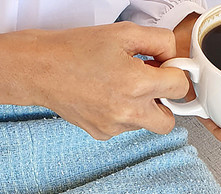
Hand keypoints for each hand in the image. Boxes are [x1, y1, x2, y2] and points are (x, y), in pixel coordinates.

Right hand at [0, 23, 189, 139]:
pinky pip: (124, 127)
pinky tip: (105, 96)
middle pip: (169, 122)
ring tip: (121, 86)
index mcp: (136, 83)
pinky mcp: (102, 134)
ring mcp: (114, 127)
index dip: (176, 74)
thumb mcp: (123, 33)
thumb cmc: (77, 49)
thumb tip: (174, 56)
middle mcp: (127, 111)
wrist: (41, 70)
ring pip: (145, 124)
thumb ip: (158, 42)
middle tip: (152, 86)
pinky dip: (122, 113)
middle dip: (165, 104)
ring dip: (141, 107)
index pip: (179, 87)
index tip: (166, 69)